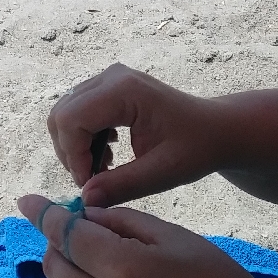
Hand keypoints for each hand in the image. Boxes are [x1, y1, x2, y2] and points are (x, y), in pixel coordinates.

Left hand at [18, 194, 277, 277]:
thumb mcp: (175, 238)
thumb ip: (125, 223)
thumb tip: (87, 217)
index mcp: (122, 267)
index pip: (65, 234)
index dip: (42, 214)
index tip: (25, 201)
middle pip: (54, 266)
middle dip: (57, 242)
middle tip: (79, 231)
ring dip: (62, 273)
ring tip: (88, 261)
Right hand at [47, 64, 228, 208]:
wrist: (215, 129)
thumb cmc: (196, 148)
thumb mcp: (162, 173)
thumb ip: (122, 185)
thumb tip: (84, 200)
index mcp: (125, 91)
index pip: (72, 120)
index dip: (73, 157)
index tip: (90, 186)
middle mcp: (111, 78)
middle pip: (62, 115)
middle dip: (70, 153)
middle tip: (94, 181)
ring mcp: (108, 80)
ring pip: (65, 115)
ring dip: (75, 148)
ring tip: (104, 170)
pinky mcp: (108, 89)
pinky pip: (77, 114)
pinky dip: (83, 139)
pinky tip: (109, 157)